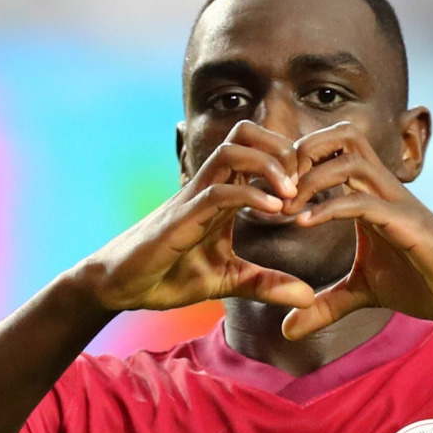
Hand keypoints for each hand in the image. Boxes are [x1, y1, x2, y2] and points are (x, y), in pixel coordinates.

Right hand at [79, 121, 314, 313]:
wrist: (120, 285)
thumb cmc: (169, 275)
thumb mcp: (229, 281)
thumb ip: (268, 284)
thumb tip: (308, 298)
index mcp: (221, 194)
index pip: (257, 151)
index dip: (289, 160)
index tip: (311, 188)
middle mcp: (208, 186)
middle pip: (246, 134)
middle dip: (282, 149)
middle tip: (305, 182)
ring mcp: (192, 198)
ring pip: (231, 152)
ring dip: (268, 166)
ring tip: (292, 194)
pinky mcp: (180, 218)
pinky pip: (216, 192)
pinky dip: (248, 196)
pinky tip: (273, 213)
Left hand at [280, 121, 432, 339]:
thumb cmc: (424, 282)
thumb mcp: (363, 293)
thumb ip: (325, 305)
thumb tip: (287, 328)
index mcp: (371, 195)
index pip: (333, 151)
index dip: (298, 162)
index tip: (271, 192)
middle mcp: (383, 189)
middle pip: (342, 137)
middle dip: (303, 153)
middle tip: (276, 188)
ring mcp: (397, 202)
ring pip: (351, 159)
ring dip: (312, 177)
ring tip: (286, 206)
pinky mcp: (407, 223)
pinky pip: (364, 202)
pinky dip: (330, 208)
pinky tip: (304, 224)